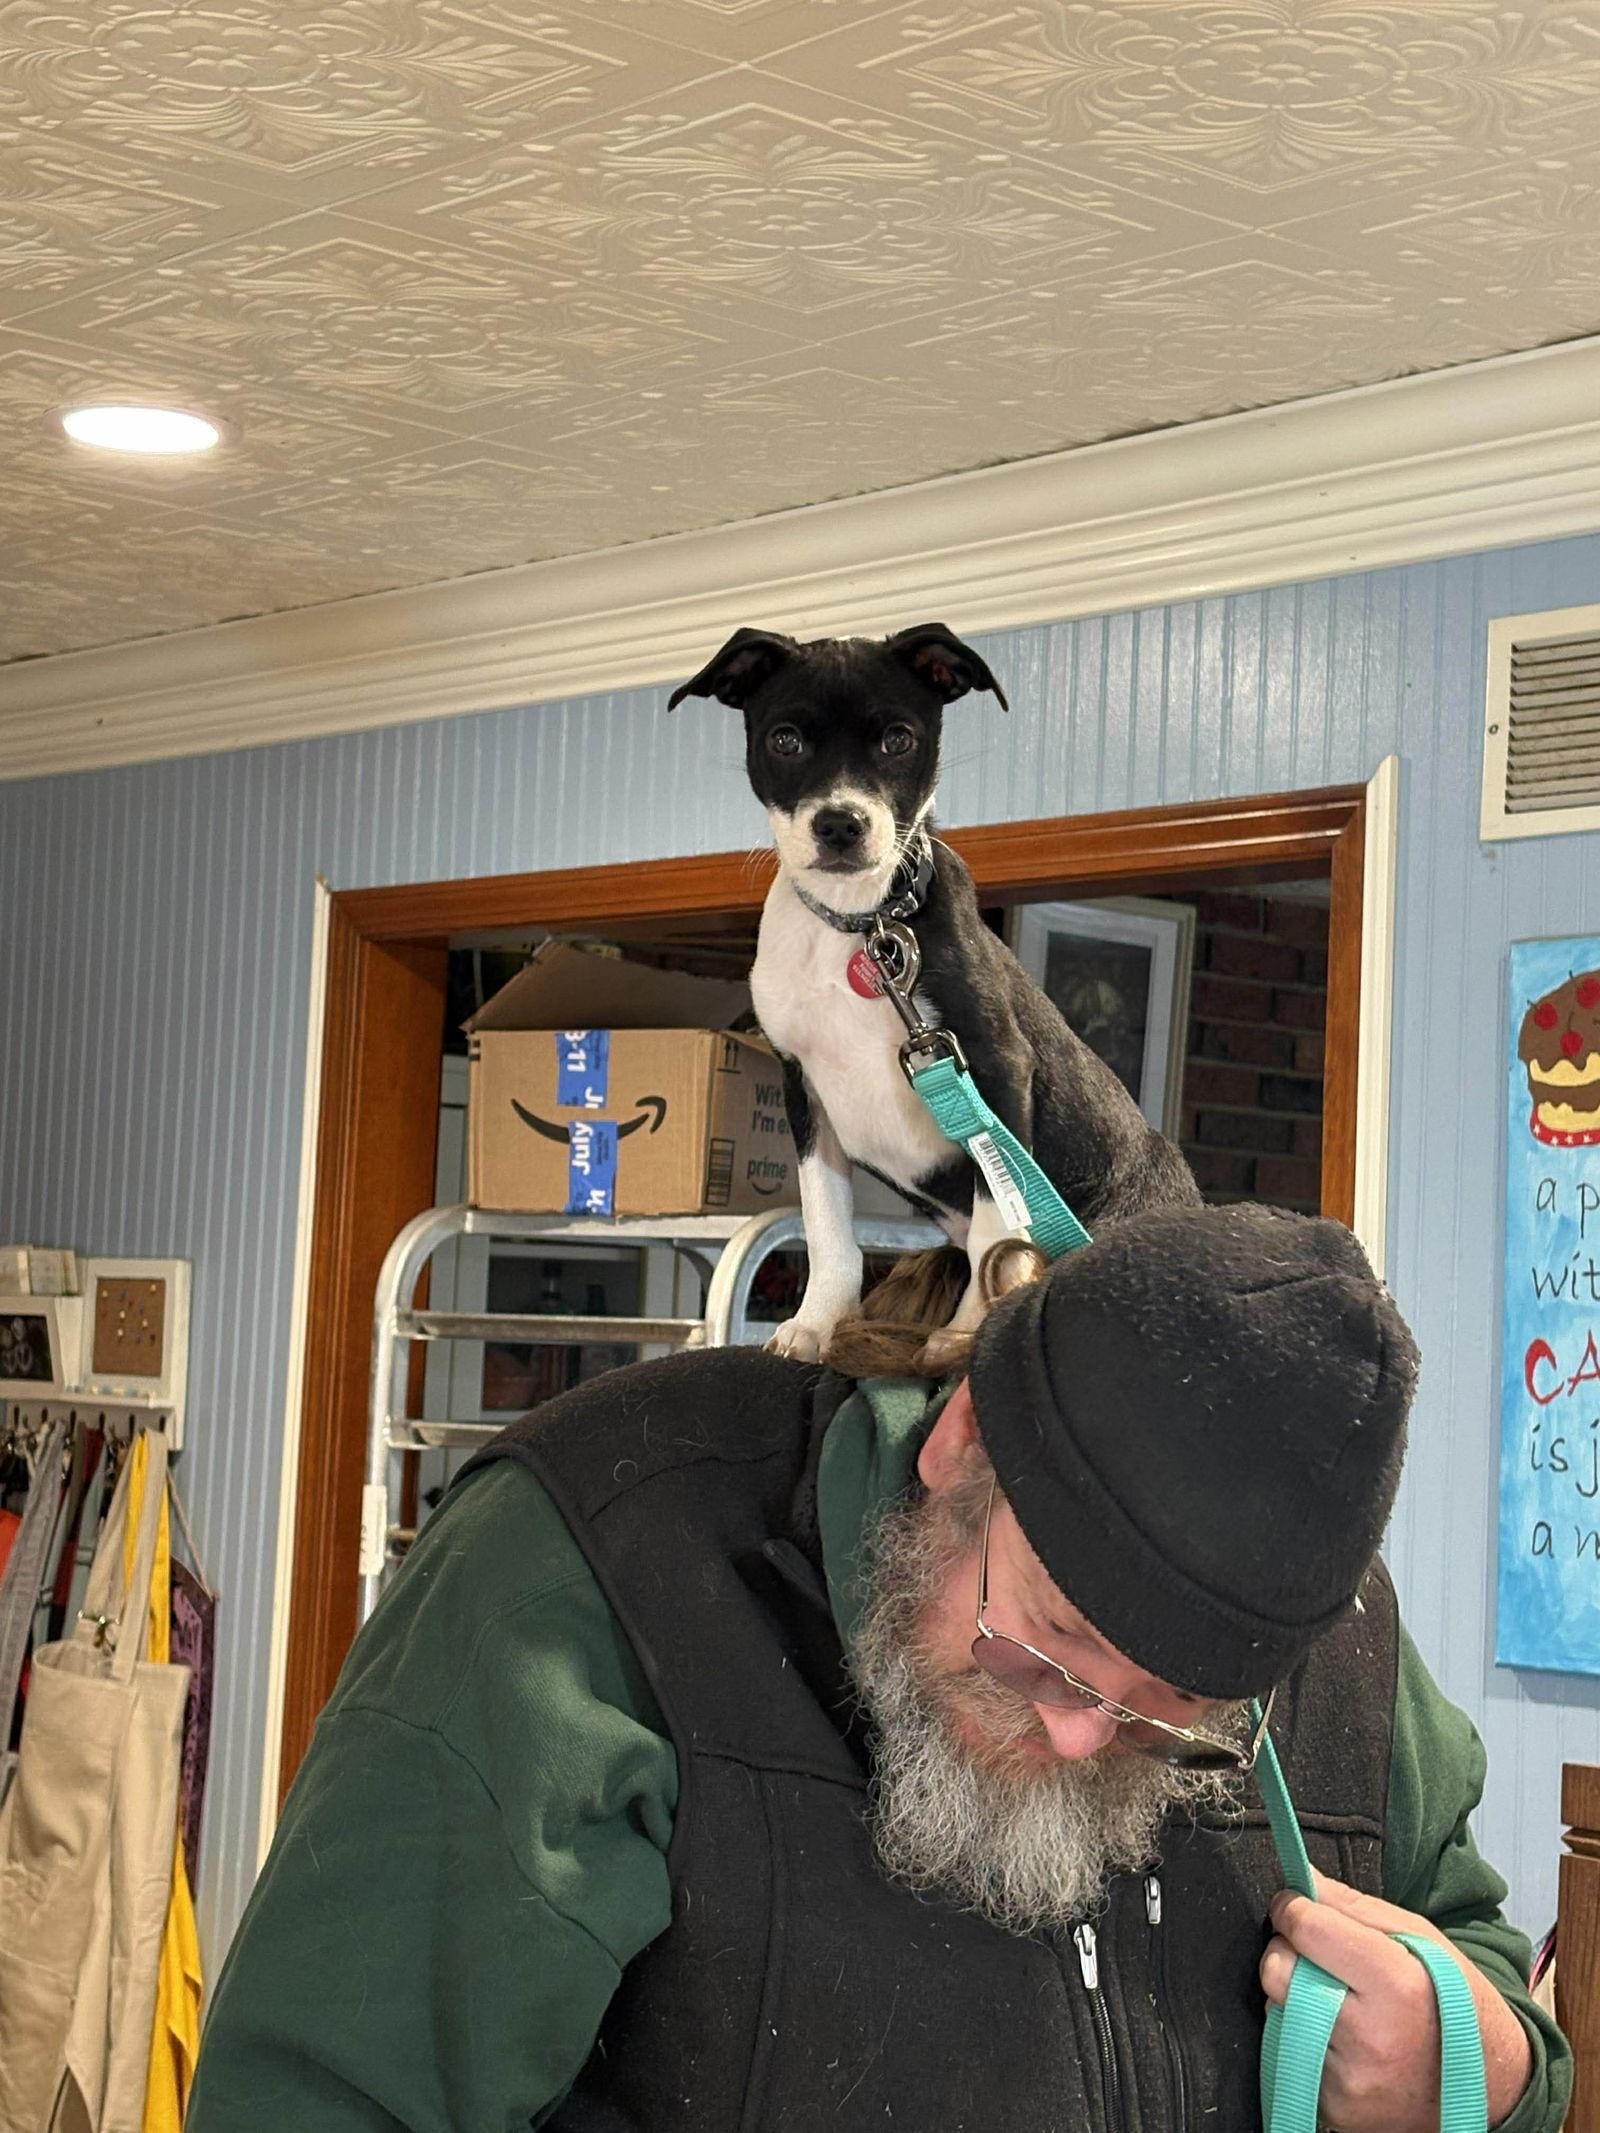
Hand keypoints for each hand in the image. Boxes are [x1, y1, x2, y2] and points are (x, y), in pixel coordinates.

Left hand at [1259, 1869, 1531, 2131]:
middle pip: (1278, 1972)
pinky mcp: (1334, 2109)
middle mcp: (1368, 2037)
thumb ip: (1355, 1906)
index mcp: (1396, 1985)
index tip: (1294, 1905)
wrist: (1492, 2089)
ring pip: (1278, 2013)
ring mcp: (1348, 2080)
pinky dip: (1306, 2039)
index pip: (1307, 1930)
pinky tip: (1344, 2040)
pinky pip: (1290, 2055)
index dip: (1292, 1908)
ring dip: (1295, 1998)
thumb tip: (1302, 1882)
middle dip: (1289, 1953)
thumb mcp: (1423, 1938)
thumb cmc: (1456, 2002)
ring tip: (1342, 2002)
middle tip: (1318, 1956)